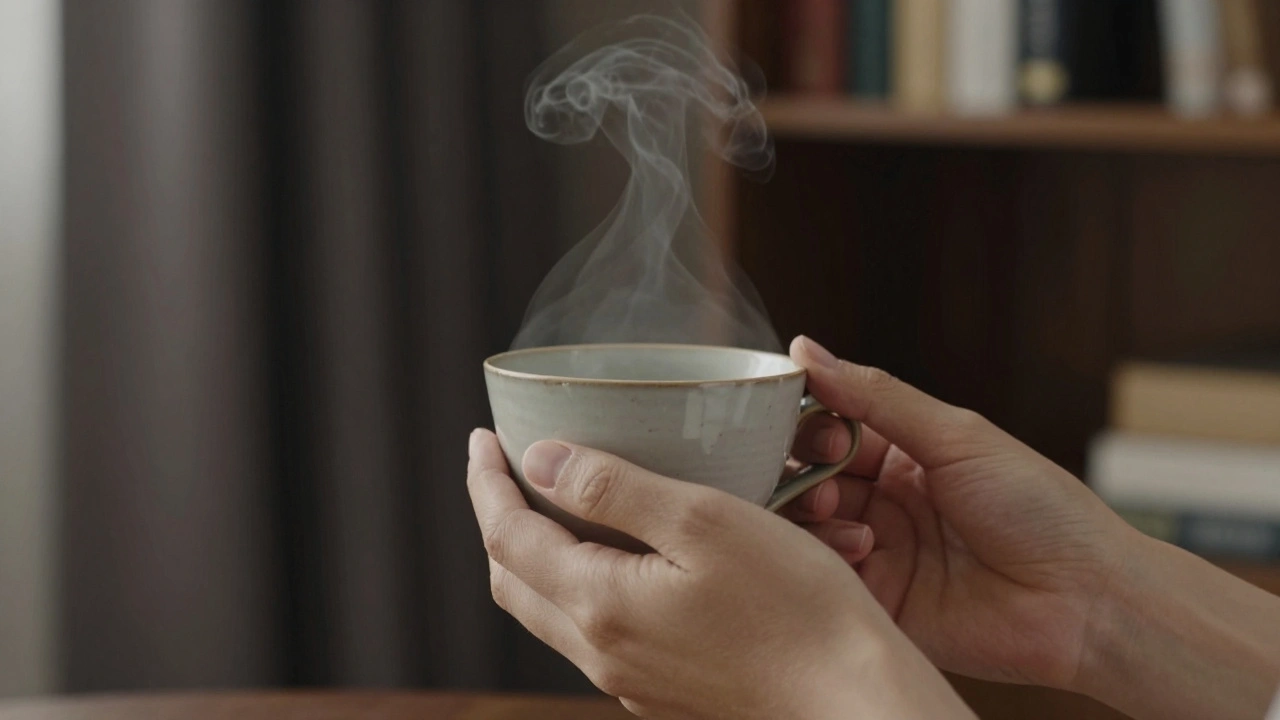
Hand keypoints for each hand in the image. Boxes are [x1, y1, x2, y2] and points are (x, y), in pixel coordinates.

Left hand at [466, 428, 974, 719]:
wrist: (854, 700)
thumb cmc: (797, 607)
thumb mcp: (704, 521)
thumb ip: (613, 489)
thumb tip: (540, 462)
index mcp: (599, 605)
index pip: (506, 537)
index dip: (485, 483)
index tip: (482, 439)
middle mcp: (602, 652)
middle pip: (514, 579)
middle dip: (499, 518)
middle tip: (505, 467)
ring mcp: (630, 679)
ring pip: (549, 610)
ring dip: (535, 553)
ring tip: (552, 503)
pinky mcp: (662, 689)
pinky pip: (592, 632)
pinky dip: (577, 583)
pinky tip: (615, 556)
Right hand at [783, 336, 1131, 690]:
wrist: (1086, 601)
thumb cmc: (1040, 510)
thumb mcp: (956, 436)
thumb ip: (875, 397)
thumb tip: (805, 351)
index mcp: (906, 455)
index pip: (829, 427)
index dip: (808, 422)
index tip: (806, 421)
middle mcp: (887, 502)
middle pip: (808, 475)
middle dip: (800, 468)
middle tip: (822, 471)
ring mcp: (880, 553)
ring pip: (808, 525)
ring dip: (812, 508)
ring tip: (838, 508)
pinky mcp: (878, 603)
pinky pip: (826, 574)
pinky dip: (829, 554)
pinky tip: (863, 546)